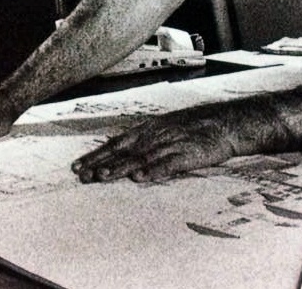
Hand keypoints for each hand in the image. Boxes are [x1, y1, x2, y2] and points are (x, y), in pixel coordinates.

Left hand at [71, 108, 235, 182]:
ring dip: (121, 168)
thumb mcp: (164, 127)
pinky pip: (168, 164)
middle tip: (81, 175)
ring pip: (141, 158)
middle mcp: (155, 135)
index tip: (78, 166)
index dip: (96, 155)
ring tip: (103, 177)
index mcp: (148, 129)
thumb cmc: (193, 126)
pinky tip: (141, 178)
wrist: (224, 123)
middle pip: (123, 151)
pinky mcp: (187, 155)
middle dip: (101, 163)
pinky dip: (153, 171)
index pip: (116, 143)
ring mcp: (170, 144)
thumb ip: (144, 139)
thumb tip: (120, 151)